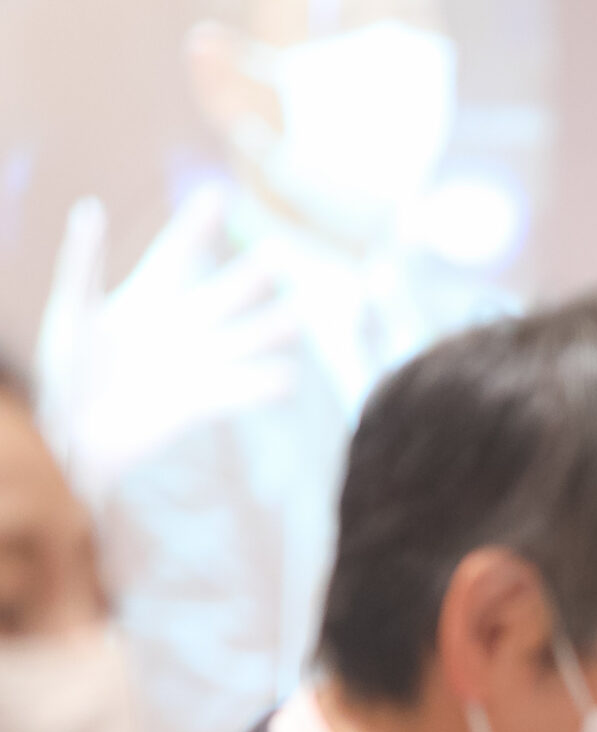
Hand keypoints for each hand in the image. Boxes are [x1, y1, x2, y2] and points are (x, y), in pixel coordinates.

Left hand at [35, 189, 299, 510]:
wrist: (74, 439)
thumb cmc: (67, 373)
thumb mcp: (71, 313)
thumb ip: (83, 264)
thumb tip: (88, 208)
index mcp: (146, 299)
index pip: (178, 253)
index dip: (197, 225)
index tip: (220, 194)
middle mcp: (181, 328)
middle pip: (224, 295)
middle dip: (251, 278)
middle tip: (278, 257)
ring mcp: (197, 364)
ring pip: (245, 339)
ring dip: (272, 330)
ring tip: (297, 318)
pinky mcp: (204, 402)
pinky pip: (242, 391)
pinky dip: (264, 386)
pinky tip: (286, 379)